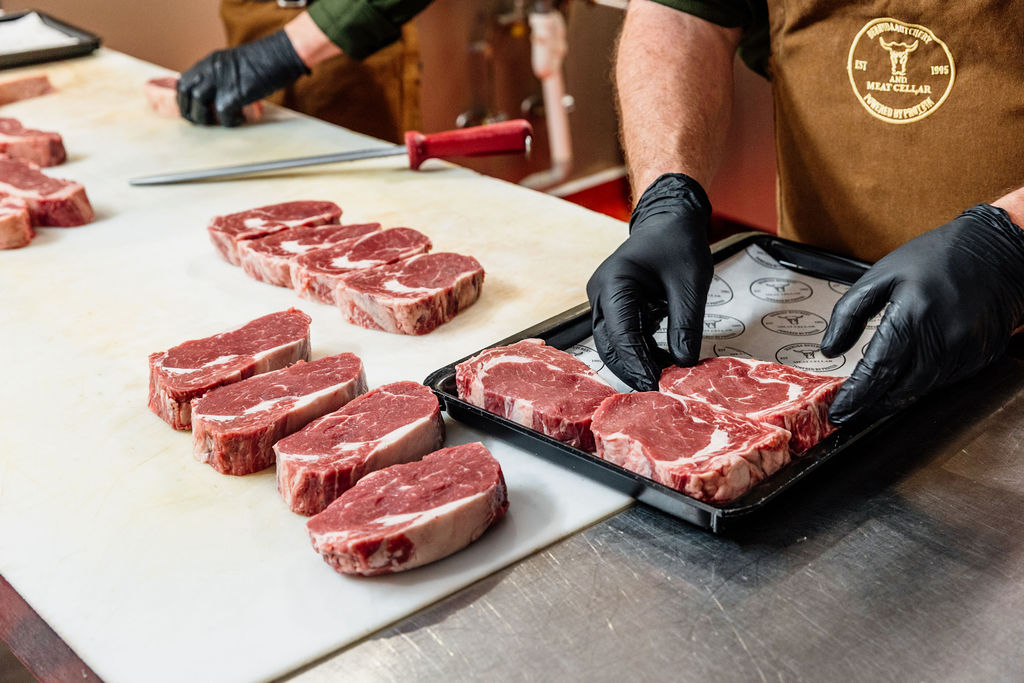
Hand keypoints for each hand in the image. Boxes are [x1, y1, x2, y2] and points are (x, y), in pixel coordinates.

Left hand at [177, 30, 308, 126]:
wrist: (280, 55)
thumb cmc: (265, 60)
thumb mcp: (234, 64)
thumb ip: (221, 76)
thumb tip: (216, 98)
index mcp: (209, 62)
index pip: (184, 82)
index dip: (184, 99)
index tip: (191, 109)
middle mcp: (210, 70)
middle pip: (186, 95)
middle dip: (190, 112)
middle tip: (202, 121)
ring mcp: (219, 83)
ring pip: (198, 108)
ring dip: (207, 119)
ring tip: (220, 121)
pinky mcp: (233, 96)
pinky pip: (223, 117)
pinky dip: (231, 122)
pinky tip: (241, 118)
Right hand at [586, 173, 712, 390]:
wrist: (670, 219)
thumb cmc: (678, 242)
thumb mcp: (689, 282)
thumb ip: (685, 323)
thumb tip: (684, 364)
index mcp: (614, 282)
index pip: (621, 334)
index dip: (637, 363)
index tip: (657, 386)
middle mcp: (601, 294)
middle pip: (608, 344)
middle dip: (632, 369)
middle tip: (659, 390)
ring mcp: (604, 300)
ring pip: (612, 343)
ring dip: (636, 361)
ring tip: (666, 375)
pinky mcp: (614, 306)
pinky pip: (621, 335)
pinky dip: (639, 350)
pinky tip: (662, 358)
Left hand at [821, 204, 1023, 424]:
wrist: (996, 250)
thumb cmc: (935, 258)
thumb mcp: (881, 275)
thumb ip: (849, 312)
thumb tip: (829, 349)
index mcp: (913, 314)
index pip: (878, 369)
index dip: (856, 396)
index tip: (838, 412)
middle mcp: (943, 337)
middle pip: (901, 389)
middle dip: (872, 405)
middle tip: (851, 413)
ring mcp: (966, 350)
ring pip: (923, 389)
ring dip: (896, 397)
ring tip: (873, 398)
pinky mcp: (981, 356)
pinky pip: (945, 380)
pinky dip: (922, 383)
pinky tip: (908, 376)